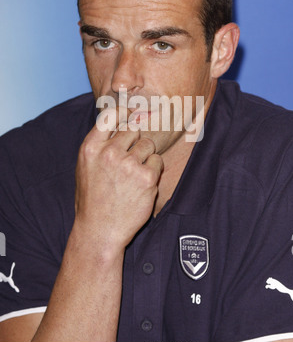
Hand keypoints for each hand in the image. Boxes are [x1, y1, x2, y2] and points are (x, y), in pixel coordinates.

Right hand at [74, 107, 163, 258]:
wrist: (99, 230)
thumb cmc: (93, 197)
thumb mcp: (86, 166)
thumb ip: (102, 143)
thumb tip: (127, 118)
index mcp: (90, 148)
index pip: (110, 115)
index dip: (123, 112)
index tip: (131, 114)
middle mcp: (109, 153)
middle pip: (133, 129)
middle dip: (134, 141)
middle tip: (128, 161)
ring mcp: (128, 165)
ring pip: (147, 144)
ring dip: (144, 156)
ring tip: (133, 175)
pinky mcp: (146, 177)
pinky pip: (157, 161)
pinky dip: (153, 171)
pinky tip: (141, 184)